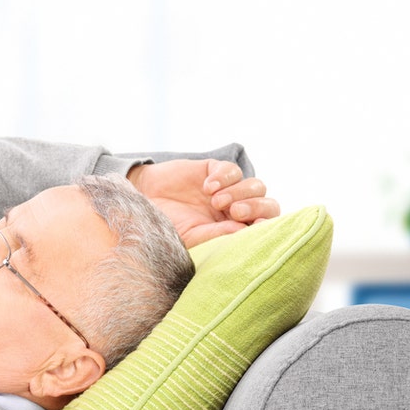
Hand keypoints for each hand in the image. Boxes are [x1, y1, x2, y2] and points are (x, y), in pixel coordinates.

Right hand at [128, 159, 279, 247]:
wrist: (142, 203)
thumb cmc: (167, 227)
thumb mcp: (193, 238)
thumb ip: (219, 236)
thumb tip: (246, 232)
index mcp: (235, 230)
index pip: (264, 226)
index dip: (266, 224)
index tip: (256, 227)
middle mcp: (236, 210)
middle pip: (267, 204)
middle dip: (256, 207)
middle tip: (234, 212)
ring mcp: (228, 190)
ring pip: (255, 186)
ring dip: (240, 192)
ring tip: (216, 201)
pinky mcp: (215, 171)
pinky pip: (232, 170)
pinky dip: (224, 177)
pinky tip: (207, 187)